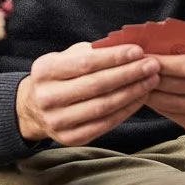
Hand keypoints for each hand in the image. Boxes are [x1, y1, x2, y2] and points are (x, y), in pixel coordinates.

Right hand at [15, 42, 162, 145]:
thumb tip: (128, 46)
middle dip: (129, 74)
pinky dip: (126, 110)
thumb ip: (91, 52)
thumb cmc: (57, 77)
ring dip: (132, 92)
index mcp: (45, 71)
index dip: (115, 57)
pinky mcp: (70, 138)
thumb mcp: (64, 58)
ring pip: (103, 106)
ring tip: (151, 80)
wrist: (32, 109)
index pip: (86, 63)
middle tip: (152, 65)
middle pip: (97, 85)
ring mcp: (58, 121)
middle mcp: (48, 97)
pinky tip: (140, 98)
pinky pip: (105, 124)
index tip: (138, 51)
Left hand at [143, 41, 184, 134]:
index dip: (163, 64)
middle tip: (133, 72)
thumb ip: (182, 47)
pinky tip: (148, 98)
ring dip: (152, 95)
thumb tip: (149, 46)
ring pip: (175, 104)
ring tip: (136, 85)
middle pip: (180, 86)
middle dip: (153, 78)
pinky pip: (175, 116)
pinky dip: (158, 107)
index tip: (142, 58)